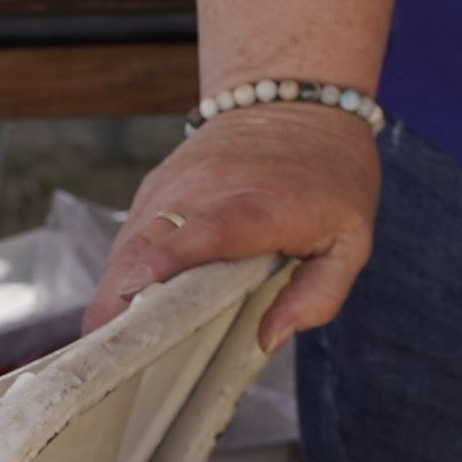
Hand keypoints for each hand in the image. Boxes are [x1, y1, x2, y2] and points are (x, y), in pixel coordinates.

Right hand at [91, 103, 379, 343]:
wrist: (299, 104)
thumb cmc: (331, 176)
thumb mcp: (352, 238)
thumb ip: (319, 294)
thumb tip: (268, 339)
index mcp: (262, 205)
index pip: (212, 230)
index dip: (172, 260)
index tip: (137, 291)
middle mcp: (206, 191)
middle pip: (147, 248)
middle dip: (120, 302)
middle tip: (110, 357)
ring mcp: (172, 187)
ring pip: (127, 248)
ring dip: (116, 295)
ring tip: (113, 344)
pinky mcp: (153, 189)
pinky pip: (130, 239)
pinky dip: (126, 274)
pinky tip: (132, 305)